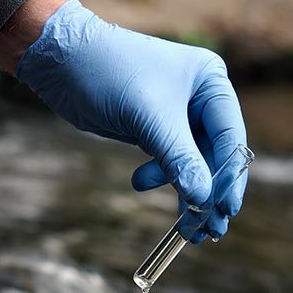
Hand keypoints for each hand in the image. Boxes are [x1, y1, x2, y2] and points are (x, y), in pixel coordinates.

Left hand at [17, 0, 247, 241]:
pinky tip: (140, 183)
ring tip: (184, 228)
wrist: (61, 62)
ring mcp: (178, 116)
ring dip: (186, 193)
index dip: (229, 176)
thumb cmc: (109, 74)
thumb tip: (203, 199)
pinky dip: (161, 179)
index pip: (230, 136)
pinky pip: (169, 162)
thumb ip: (180, 159)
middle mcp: (200, 99)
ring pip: (192, 164)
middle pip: (215, 156)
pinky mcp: (156, 130)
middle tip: (209, 230)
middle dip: (209, 192)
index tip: (226, 209)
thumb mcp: (149, 118)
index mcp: (210, 82)